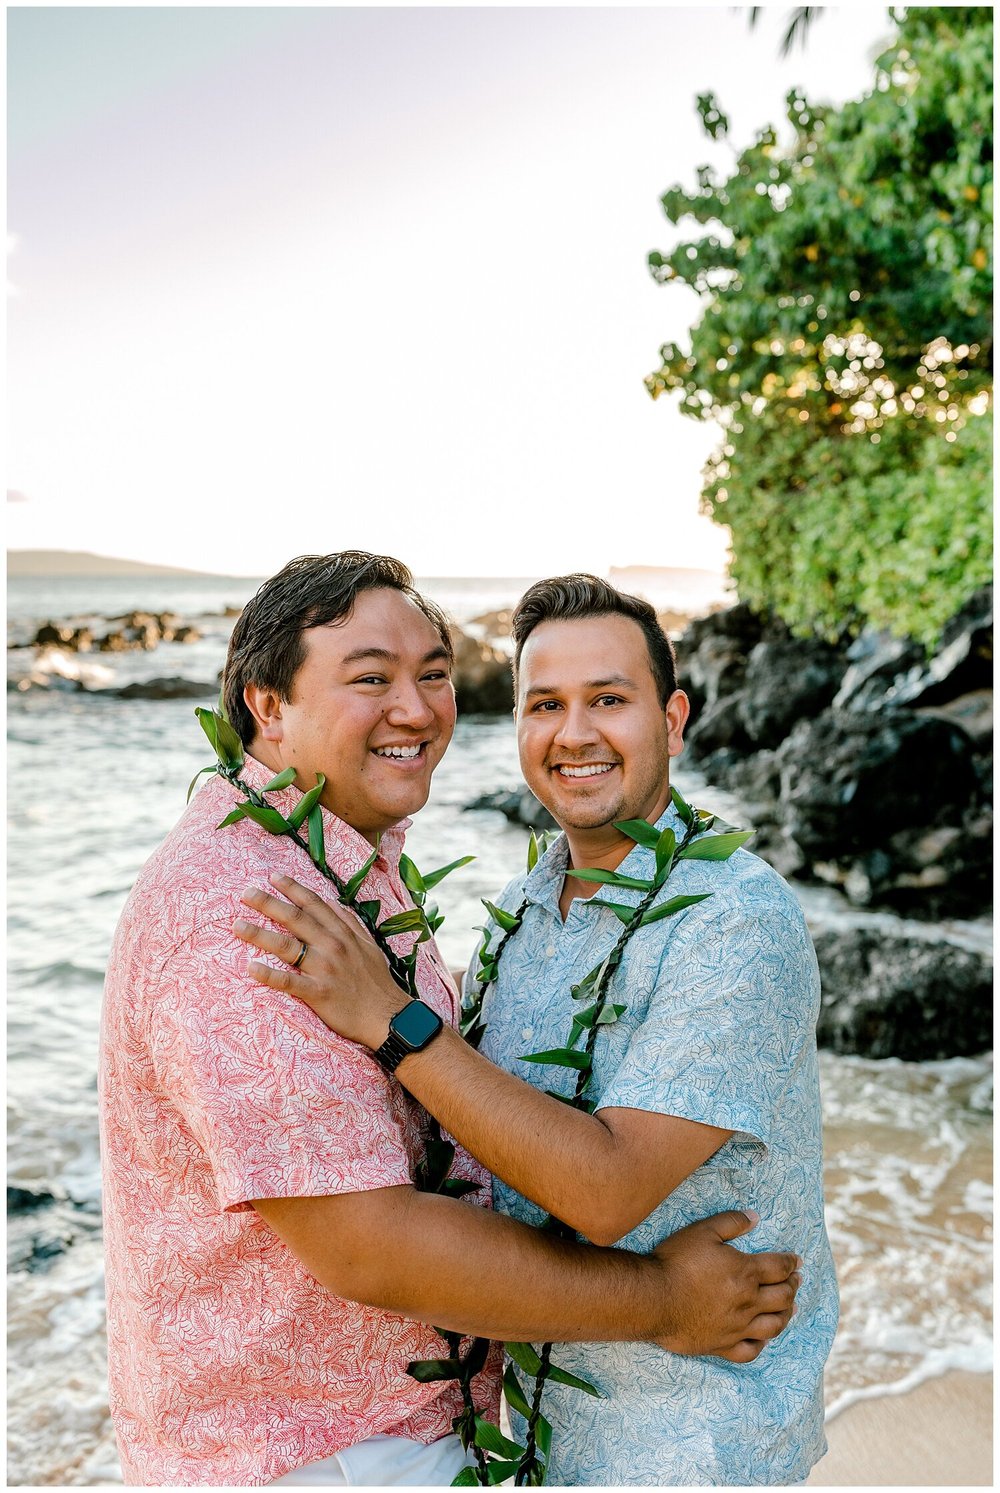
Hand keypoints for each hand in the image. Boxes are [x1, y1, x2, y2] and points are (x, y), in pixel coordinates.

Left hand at [233, 875, 407, 1048]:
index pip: (314, 904)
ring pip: (286, 946)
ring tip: (237, 925)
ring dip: (259, 934)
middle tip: (245, 893)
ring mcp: (324, 969)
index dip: (292, 888)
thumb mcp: (369, 945)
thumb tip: (334, 902)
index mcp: (343, 934)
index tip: (273, 877)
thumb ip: (350, 922)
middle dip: (268, 903)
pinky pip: (289, 982)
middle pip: (295, 918)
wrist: (388, 1016)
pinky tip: (250, 967)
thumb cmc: (377, 982)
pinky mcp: (318, 993)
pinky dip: (268, 974)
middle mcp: (332, 946)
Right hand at [649, 1210, 800, 1362]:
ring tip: (790, 1308)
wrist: (653, 1299)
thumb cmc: (676, 1261)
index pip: (779, 1267)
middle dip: (793, 1286)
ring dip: (786, 1315)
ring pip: (773, 1326)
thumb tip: (755, 1217)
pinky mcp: (722, 1345)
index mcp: (746, 1272)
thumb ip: (731, 1222)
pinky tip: (762, 1338)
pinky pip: (750, 1350)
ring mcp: (737, 1327)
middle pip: (782, 1297)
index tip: (797, 1261)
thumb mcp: (703, 1231)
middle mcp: (748, 1302)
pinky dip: (761, 1344)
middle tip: (796, 1281)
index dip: (791, 1262)